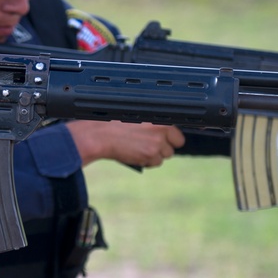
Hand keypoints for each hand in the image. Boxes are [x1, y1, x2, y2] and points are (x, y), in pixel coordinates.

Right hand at [66, 120, 184, 167]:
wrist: (100, 134)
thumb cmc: (113, 122)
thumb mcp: (135, 114)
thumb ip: (151, 121)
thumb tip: (161, 130)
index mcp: (160, 117)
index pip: (178, 134)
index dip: (169, 137)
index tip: (161, 138)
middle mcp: (161, 130)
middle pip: (173, 147)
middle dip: (163, 148)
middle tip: (149, 144)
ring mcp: (156, 144)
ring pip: (164, 156)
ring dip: (154, 155)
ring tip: (140, 149)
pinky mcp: (149, 155)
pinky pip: (154, 163)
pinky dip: (146, 161)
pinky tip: (136, 154)